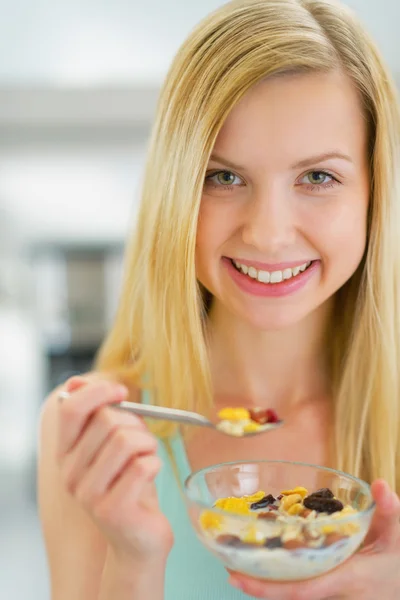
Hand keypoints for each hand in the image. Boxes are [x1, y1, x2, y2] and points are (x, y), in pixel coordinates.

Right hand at [57, 376, 173, 562]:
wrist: (139, 537)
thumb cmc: (129, 483)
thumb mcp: (111, 444)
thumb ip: (97, 414)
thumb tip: (76, 382)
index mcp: (66, 453)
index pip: (70, 409)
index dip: (98, 392)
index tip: (121, 392)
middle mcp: (70, 474)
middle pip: (106, 421)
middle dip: (136, 423)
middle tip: (143, 440)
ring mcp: (88, 493)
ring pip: (126, 440)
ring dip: (147, 443)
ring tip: (147, 457)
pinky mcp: (112, 509)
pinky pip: (143, 466)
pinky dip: (155, 463)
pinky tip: (150, 475)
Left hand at [228, 479, 399, 598]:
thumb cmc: (398, 562)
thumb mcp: (398, 535)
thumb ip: (391, 510)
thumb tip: (381, 484)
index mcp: (346, 578)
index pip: (301, 589)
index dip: (268, 587)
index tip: (238, 577)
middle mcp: (333, 594)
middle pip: (288, 596)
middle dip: (258, 584)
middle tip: (227, 565)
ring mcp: (329, 597)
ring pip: (292, 594)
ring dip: (266, 581)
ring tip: (236, 559)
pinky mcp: (328, 593)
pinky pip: (299, 589)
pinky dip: (279, 577)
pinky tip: (263, 559)